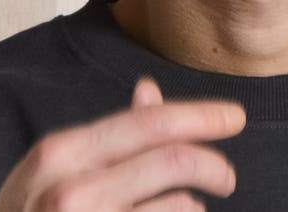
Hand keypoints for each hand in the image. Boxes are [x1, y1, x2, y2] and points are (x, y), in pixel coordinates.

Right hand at [0, 78, 245, 210]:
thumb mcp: (51, 170)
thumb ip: (106, 136)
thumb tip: (150, 89)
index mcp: (60, 154)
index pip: (147, 123)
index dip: (200, 116)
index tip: (236, 116)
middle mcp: (72, 192)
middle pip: (172, 161)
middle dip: (214, 164)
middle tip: (227, 177)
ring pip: (179, 207)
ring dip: (194, 207)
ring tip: (189, 210)